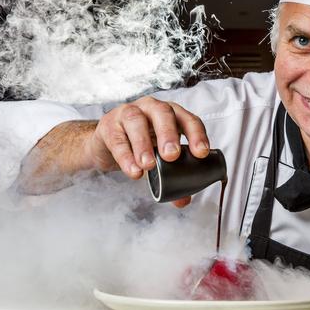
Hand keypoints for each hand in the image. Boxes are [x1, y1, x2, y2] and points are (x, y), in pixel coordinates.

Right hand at [83, 96, 209, 204]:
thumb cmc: (140, 144)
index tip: (201, 153)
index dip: (196, 134)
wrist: (107, 144)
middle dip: (169, 134)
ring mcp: (128, 113)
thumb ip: (172, 177)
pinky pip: (117, 140)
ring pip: (136, 121)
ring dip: (143, 144)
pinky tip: (133, 171)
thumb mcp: (159, 158)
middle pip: (162, 113)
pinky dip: (125, 156)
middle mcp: (151, 108)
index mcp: (171, 114)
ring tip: (149, 166)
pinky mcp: (109, 126)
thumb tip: (183, 200)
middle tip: (172, 156)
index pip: (188, 119)